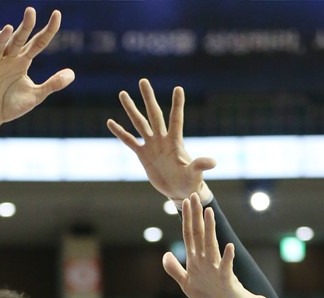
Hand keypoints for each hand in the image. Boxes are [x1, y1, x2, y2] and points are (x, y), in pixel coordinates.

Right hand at [0, 7, 73, 130]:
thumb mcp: (35, 95)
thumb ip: (52, 84)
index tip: (57, 14)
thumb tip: (72, 74)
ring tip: (8, 29)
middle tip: (31, 11)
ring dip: (1, 40)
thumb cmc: (10, 104)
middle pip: (18, 41)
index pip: (37, 43)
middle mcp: (7, 59)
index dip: (48, 31)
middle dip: (24, 27)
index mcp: (21, 61)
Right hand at [107, 79, 214, 203]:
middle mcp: (162, 139)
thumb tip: (213, 162)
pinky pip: (130, 141)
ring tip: (122, 94)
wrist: (179, 190)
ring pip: (139, 123)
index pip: (176, 119)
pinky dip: (120, 133)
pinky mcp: (143, 155)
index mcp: (175, 141)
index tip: (178, 88)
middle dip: (149, 98)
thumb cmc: (190, 181)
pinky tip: (110, 122)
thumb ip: (200, 165)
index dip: (177, 105)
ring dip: (131, 109)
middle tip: (143, 80)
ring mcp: (151, 145)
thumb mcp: (195, 173)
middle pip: (154, 114)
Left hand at [163, 193, 256, 297]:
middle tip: (194, 195)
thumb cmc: (212, 297)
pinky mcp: (227, 281)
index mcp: (196, 261)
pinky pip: (227, 268)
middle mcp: (206, 261)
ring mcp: (217, 270)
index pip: (190, 235)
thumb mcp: (187, 285)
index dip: (186, 219)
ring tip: (209, 211)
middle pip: (199, 235)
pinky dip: (227, 258)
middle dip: (196, 216)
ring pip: (211, 246)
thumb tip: (165, 255)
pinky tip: (229, 246)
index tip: (184, 201)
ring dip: (210, 229)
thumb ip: (175, 270)